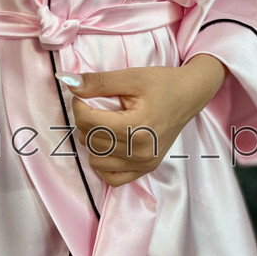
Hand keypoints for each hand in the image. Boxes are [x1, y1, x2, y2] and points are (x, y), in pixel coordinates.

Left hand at [57, 54, 227, 186]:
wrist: (188, 96)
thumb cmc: (162, 84)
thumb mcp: (130, 77)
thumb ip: (98, 82)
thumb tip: (67, 82)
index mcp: (138, 126)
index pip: (90, 122)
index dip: (79, 106)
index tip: (84, 97)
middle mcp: (141, 150)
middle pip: (91, 140)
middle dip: (85, 122)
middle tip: (96, 107)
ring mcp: (144, 163)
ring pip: (96, 159)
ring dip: (93, 142)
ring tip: (104, 125)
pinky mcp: (146, 169)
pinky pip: (111, 178)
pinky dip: (104, 163)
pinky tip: (108, 146)